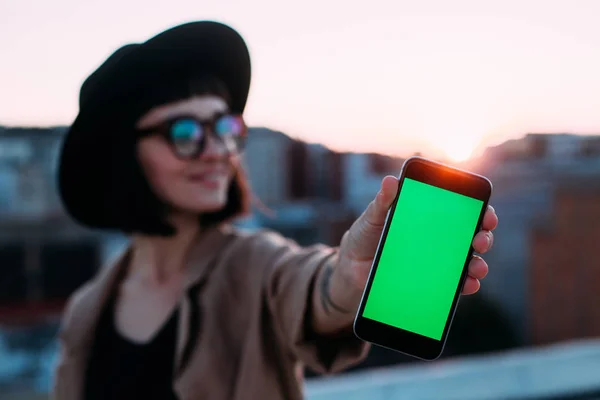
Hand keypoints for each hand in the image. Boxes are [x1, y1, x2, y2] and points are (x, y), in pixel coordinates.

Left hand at [332, 175, 497, 307]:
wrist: (351, 267)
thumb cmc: (365, 235)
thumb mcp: (372, 217)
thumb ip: (383, 201)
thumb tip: (390, 180)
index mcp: (429, 217)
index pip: (462, 210)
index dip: (480, 209)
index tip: (486, 212)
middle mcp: (439, 238)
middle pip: (472, 235)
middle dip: (483, 237)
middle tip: (480, 240)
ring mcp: (437, 261)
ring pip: (468, 261)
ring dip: (478, 264)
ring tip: (476, 267)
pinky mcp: (431, 281)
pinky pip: (454, 284)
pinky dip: (465, 285)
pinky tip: (467, 285)